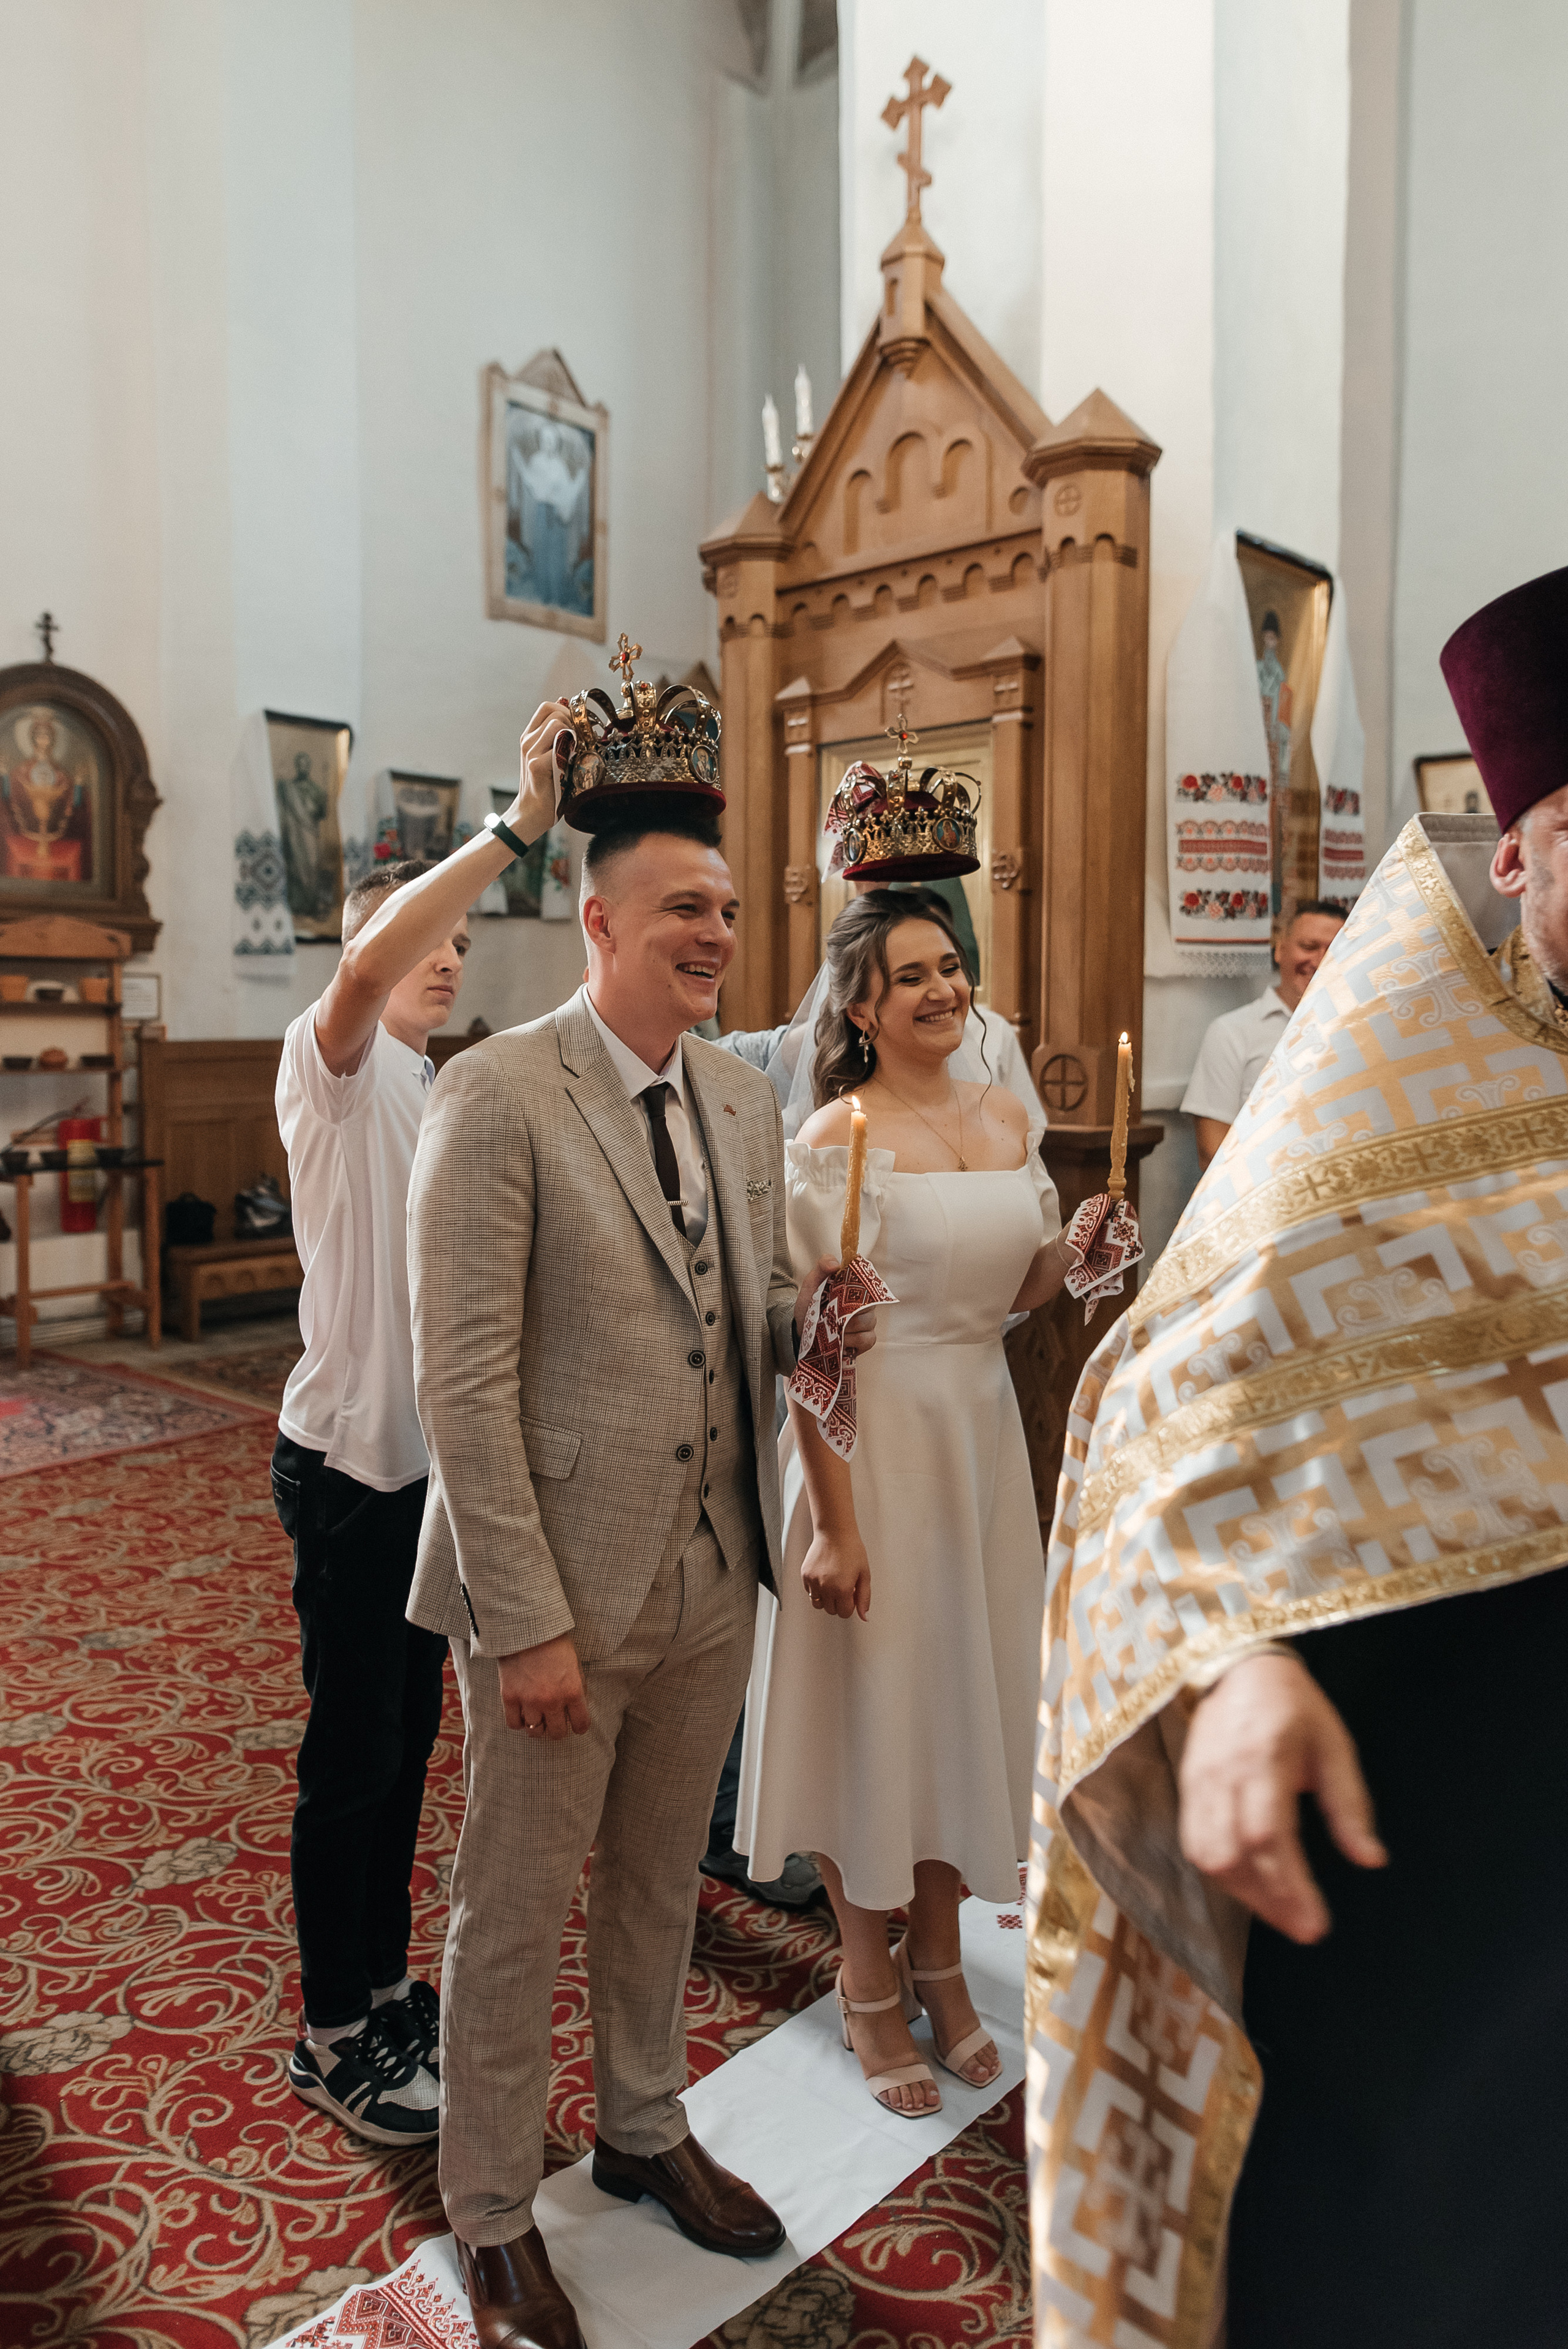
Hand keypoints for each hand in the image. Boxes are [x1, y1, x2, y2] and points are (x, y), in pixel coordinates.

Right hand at [497, 1631, 589, 1740]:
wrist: (527, 1627)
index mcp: (572, 1691)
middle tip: (555, 1722)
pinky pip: (514, 1724)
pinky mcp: (510, 1697)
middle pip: (557, 1733)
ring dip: (538, 1727)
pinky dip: (519, 1722)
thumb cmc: (554, 1641)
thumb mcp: (575, 1664)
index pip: (581, 1724)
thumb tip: (579, 1706)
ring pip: (535, 1731)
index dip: (579, 1726)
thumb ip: (577, 1687)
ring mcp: (529, 1700)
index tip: (576, 1723)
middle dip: (558, 1729)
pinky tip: (522, 1714)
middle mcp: (552, 1700)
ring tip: (538, 1718)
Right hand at [507, 700, 573, 844]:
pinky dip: (569, 754)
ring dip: (572, 736)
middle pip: (554, 712)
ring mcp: (530, 752)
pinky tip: (570, 767)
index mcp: (530, 736)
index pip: (547, 707)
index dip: (565, 710)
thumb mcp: (549, 756)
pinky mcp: (537, 765)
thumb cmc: (547, 785)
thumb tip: (567, 705)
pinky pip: (559, 747)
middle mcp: (528, 741)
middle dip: (573, 723)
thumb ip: (557, 735)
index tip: (576, 728)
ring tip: (574, 754)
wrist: (532, 812)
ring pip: (557, 725)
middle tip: (578, 742)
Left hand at [795, 1255, 877, 1355]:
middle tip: (829, 1314)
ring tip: (831, 1328)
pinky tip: (840, 1340)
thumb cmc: (810, 1304)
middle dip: (847, 1311)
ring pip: (867, 1323)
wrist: (803, 1329)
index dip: (855, 1288)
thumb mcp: (811, 1283)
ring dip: (846, 1327)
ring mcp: (868, 1322)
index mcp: (855, 1287)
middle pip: (868, 1305)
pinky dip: (852, 1341)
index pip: (868, 1282)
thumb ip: (822, 1266)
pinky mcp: (866, 1339)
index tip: (839, 1294)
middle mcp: (865, 1303)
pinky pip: (867, 1339)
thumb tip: (835, 1264)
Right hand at [801, 1528, 870, 1619]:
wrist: (834, 1532)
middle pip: (831, 1610)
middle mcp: (826, 1588)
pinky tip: (824, 1577)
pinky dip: (816, 1589)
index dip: (850, 1605)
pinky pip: (809, 1592)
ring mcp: (813, 1582)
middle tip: (843, 1586)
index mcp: (842, 1589)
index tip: (851, 1594)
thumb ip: (864, 1598)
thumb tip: (864, 1616)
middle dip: (838, 1603)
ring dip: (826, 1599)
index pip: (845, 1613)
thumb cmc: (851, 1549)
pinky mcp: (805, 1575)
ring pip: (818, 1604)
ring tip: (832, 1584)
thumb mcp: (864, 1574)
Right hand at [1178, 1652, 1385, 1942]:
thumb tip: (1371, 1861)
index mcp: (1265, 1757)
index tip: (1317, 1924)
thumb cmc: (1296, 1708)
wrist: (1240, 1668)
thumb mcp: (1336, 1747)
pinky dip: (1222, 1874)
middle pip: (1234, 1854)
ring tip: (1281, 1913)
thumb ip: (1350, 1806)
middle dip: (1269, 1901)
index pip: (1268, 1834)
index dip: (1289, 1886)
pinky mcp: (1187, 1786)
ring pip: (1209, 1855)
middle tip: (1304, 1928)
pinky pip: (1195, 1844)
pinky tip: (1251, 1886)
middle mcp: (1223, 1773)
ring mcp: (1198, 1781)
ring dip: (1244, 1894)